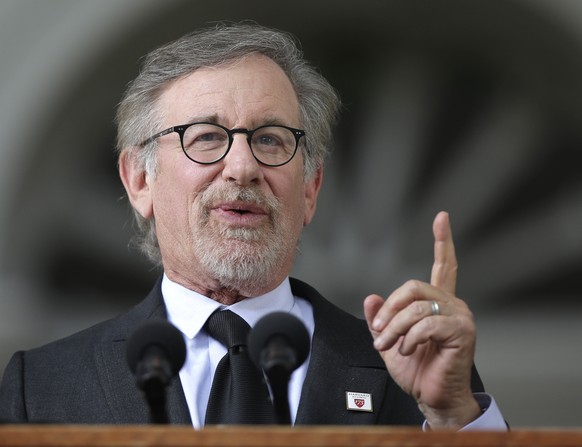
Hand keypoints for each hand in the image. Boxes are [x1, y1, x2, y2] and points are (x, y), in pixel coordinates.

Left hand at [363, 211, 480, 428]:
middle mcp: (452, 304)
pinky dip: (409, 338)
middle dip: (389, 310)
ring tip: (387, 345)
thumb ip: (381, 318)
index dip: (443, 241)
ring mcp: (460, 316)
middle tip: (378, 332)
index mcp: (438, 303)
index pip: (444, 265)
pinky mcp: (462, 332)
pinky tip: (407, 350)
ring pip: (416, 307)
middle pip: (413, 286)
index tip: (442, 217)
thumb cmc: (416, 370)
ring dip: (394, 328)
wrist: (433, 397)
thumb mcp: (390, 341)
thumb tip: (371, 297)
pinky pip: (426, 324)